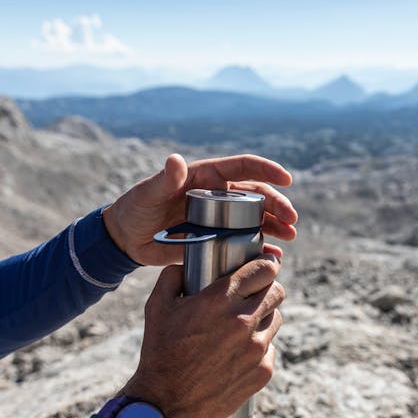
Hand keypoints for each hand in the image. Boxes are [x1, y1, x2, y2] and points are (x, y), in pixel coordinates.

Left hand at [102, 153, 297, 264]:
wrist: (126, 239)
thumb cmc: (136, 207)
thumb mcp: (149, 192)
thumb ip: (165, 178)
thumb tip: (177, 160)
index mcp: (207, 177)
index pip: (243, 167)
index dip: (267, 169)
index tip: (287, 178)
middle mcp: (219, 196)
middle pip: (257, 196)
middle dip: (278, 205)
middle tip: (291, 219)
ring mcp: (220, 219)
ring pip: (257, 219)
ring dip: (276, 225)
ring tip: (290, 236)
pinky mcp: (217, 240)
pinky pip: (245, 243)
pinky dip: (262, 249)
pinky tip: (274, 257)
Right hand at [120, 253, 283, 417]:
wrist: (166, 404)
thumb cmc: (160, 352)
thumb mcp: (158, 307)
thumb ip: (173, 276)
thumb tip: (187, 263)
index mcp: (220, 299)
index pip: (265, 270)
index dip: (268, 265)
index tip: (266, 266)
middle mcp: (243, 320)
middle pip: (277, 292)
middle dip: (267, 289)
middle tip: (254, 295)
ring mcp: (256, 347)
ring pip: (276, 319)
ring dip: (264, 318)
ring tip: (245, 325)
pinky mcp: (263, 370)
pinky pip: (271, 348)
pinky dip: (260, 347)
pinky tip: (240, 352)